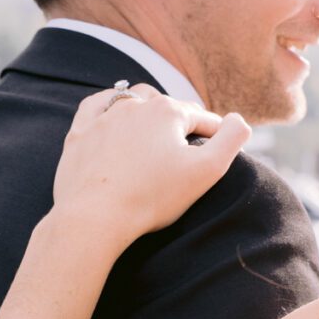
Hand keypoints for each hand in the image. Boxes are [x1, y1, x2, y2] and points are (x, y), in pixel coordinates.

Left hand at [52, 83, 251, 244]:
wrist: (94, 216)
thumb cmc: (153, 196)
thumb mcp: (208, 170)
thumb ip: (232, 139)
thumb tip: (238, 119)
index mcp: (168, 111)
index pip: (203, 119)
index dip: (216, 136)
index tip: (217, 156)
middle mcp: (136, 105)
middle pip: (169, 107)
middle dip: (182, 123)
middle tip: (188, 150)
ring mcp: (104, 116)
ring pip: (134, 101)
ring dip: (148, 111)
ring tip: (156, 133)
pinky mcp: (80, 132)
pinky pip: (96, 106)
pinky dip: (109, 106)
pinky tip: (114, 117)